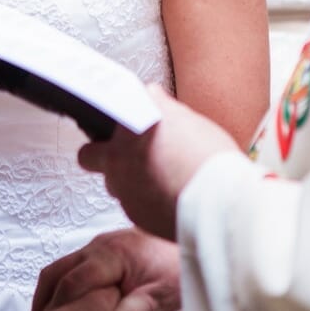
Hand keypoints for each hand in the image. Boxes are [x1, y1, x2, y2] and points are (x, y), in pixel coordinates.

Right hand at [33, 229, 180, 310]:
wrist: (187, 239)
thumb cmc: (177, 266)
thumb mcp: (160, 297)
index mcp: (111, 254)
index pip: (74, 280)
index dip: (60, 306)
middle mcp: (97, 245)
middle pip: (57, 271)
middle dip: (44, 300)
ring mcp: (95, 246)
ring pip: (60, 268)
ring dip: (49, 294)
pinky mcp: (98, 252)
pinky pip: (70, 267)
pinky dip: (61, 287)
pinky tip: (63, 306)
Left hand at [78, 85, 241, 238]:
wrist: (221, 205)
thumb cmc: (210, 160)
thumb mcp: (189, 120)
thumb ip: (162, 107)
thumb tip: (152, 96)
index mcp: (128, 125)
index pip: (98, 118)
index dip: (108, 125)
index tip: (113, 128)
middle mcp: (116, 156)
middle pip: (87, 155)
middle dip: (99, 155)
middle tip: (123, 156)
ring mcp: (122, 187)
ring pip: (113, 183)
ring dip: (128, 182)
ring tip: (159, 180)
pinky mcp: (133, 214)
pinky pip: (133, 205)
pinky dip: (147, 203)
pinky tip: (170, 198)